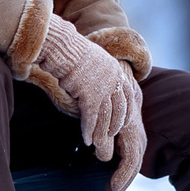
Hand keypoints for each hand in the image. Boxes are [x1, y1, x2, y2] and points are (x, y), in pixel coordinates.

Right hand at [35, 15, 137, 159]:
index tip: (124, 123)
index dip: (126, 112)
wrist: (62, 48)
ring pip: (106, 117)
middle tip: (110, 137)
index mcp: (116, 70)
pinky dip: (88, 131)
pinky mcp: (90, 96)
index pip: (128, 95)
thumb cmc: (71, 52)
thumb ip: (100, 73)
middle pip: (119, 110)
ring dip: (100, 133)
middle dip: (114, 126)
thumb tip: (96, 84)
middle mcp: (113, 80)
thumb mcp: (93, 60)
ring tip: (96, 143)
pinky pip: (91, 119)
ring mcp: (103, 89)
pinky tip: (86, 140)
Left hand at [108, 104, 146, 190]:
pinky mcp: (132, 136)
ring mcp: (137, 137)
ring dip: (122, 179)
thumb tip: (104, 157)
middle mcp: (138, 136)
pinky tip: (112, 178)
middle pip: (133, 167)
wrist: (117, 79)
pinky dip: (121, 171)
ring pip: (132, 164)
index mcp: (133, 133)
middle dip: (121, 184)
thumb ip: (103, 137)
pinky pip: (129, 158)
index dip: (121, 179)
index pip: (131, 163)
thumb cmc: (108, 98)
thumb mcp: (103, 117)